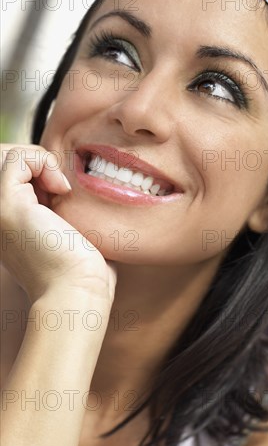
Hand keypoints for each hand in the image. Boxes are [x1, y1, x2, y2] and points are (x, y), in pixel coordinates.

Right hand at [0, 144, 116, 306]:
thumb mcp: (64, 229)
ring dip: (40, 162)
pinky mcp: (6, 205)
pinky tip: (61, 189)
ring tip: (60, 189)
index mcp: (4, 221)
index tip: (61, 194)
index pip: (11, 174)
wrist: (78, 289)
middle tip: (60, 189)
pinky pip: (15, 157)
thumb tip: (62, 182)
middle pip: (3, 161)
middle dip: (35, 163)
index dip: (37, 171)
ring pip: (6, 156)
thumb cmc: (80, 267)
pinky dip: (43, 161)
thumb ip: (53, 205)